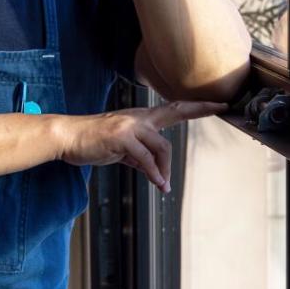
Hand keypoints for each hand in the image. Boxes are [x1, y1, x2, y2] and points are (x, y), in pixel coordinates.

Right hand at [53, 101, 227, 191]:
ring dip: (165, 169)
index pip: (172, 109)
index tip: (216, 104)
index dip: (195, 107)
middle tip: (222, 106)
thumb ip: (137, 156)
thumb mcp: (119, 149)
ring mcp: (130, 126)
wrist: (67, 137)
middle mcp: (138, 118)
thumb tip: (152, 170)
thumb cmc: (91, 141)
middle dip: (200, 108)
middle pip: (175, 112)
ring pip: (161, 147)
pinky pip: (145, 159)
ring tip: (163, 184)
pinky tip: (158, 183)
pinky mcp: (121, 138)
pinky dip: (154, 173)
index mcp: (139, 118)